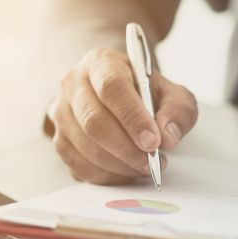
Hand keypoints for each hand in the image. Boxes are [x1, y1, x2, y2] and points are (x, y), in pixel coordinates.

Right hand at [48, 48, 197, 184]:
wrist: (121, 97)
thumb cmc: (145, 94)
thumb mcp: (172, 93)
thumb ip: (177, 111)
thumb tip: (167, 138)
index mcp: (100, 62)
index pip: (111, 87)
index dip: (132, 117)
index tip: (153, 141)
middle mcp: (73, 85)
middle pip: (93, 121)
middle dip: (126, 148)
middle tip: (152, 161)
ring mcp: (61, 113)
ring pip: (85, 147)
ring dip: (119, 165)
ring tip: (144, 166)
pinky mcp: (59, 141)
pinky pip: (79, 166)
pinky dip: (107, 175)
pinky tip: (127, 171)